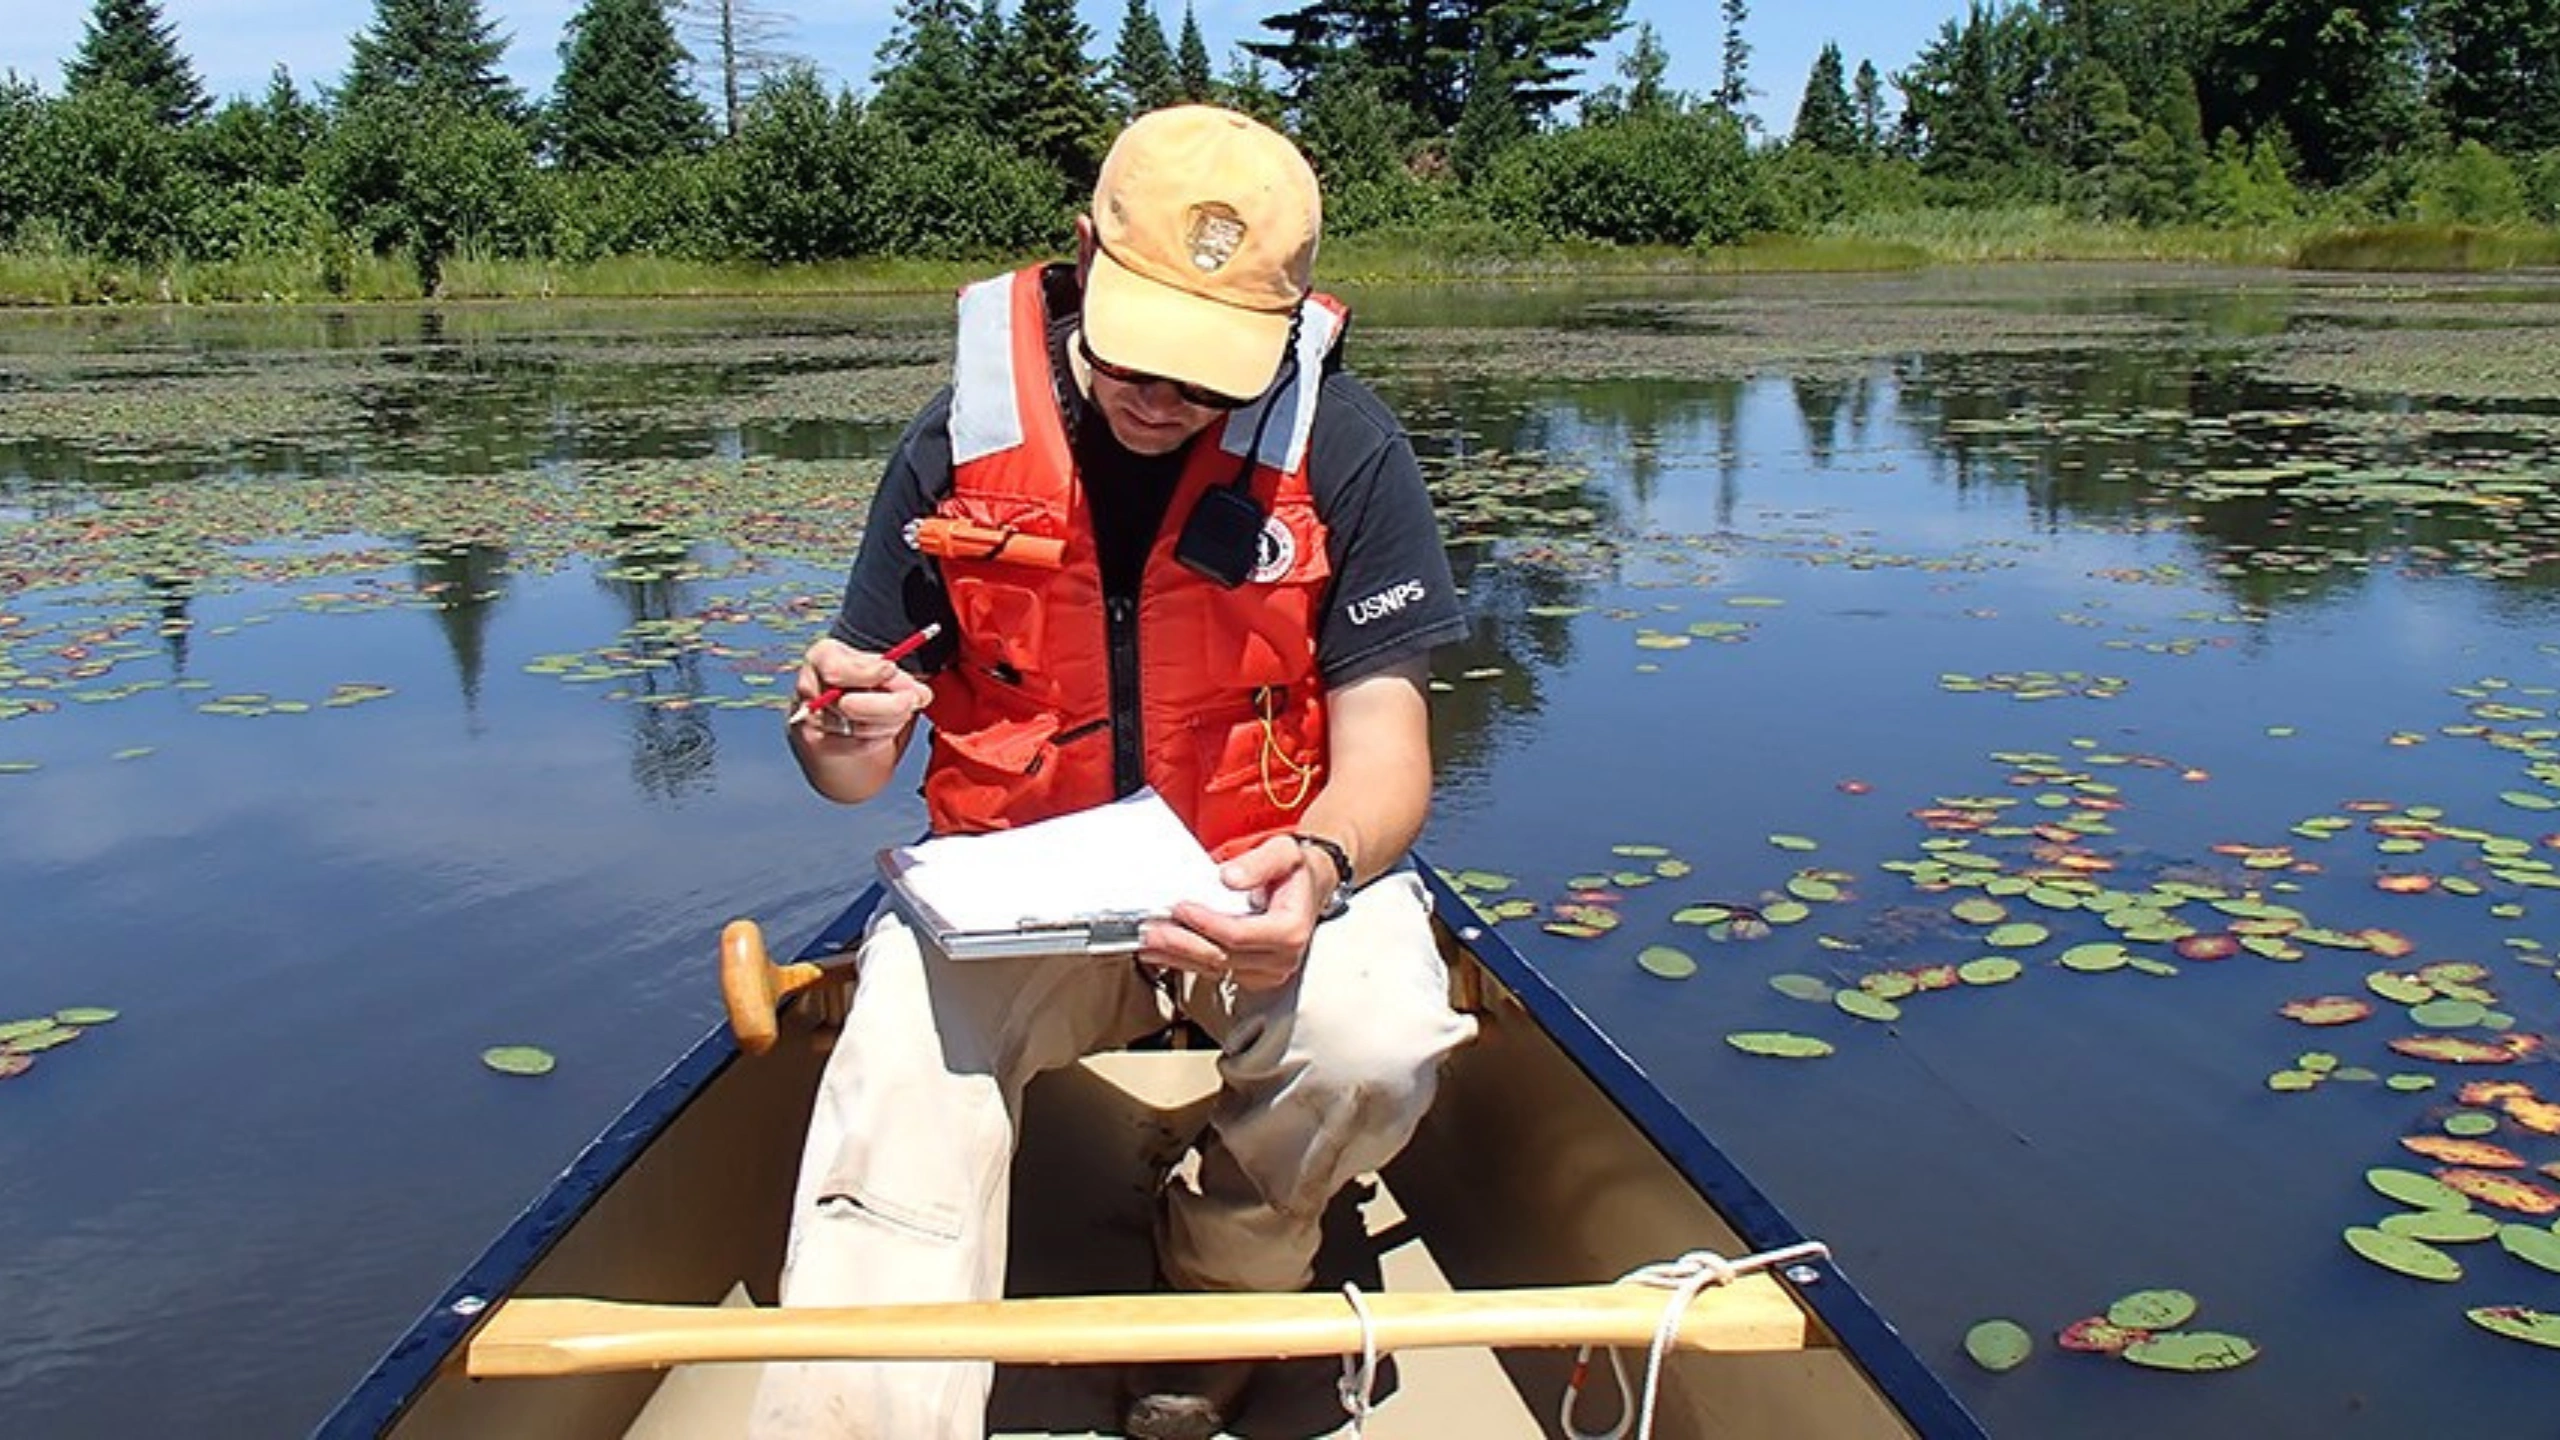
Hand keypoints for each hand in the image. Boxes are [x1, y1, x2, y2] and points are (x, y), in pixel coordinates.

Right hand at [791, 636, 932, 743]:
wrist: (838, 707)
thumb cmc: (862, 679)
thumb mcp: (877, 666)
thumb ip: (898, 677)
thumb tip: (920, 694)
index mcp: (821, 657)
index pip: (837, 670)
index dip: (869, 673)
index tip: (892, 671)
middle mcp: (809, 687)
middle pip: (849, 705)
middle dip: (889, 705)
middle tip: (911, 700)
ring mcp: (810, 718)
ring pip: (858, 727)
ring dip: (891, 722)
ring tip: (903, 712)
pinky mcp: (818, 742)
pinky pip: (858, 745)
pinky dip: (881, 737)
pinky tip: (889, 727)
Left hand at [1142, 833, 1330, 991]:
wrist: (1308, 888)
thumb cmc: (1295, 871)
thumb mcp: (1284, 852)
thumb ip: (1259, 862)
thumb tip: (1230, 878)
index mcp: (1290, 930)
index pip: (1239, 934)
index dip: (1206, 923)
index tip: (1181, 907)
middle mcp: (1281, 958)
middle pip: (1221, 956)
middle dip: (1181, 943)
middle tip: (1150, 930)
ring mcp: (1266, 972)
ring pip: (1213, 969)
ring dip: (1177, 956)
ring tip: (1147, 942)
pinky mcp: (1251, 975)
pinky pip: (1214, 972)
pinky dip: (1186, 960)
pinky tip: (1163, 951)